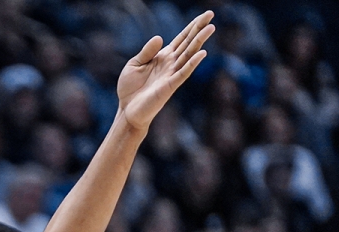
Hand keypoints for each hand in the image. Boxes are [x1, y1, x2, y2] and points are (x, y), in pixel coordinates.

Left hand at [116, 11, 214, 131]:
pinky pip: (183, 72)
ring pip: (189, 54)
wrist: (127, 110)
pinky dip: (192, 63)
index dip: (192, 26)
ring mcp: (172, 74)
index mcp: (163, 56)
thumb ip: (147, 51)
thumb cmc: (130, 89)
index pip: (181, 38)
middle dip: (199, 28)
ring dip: (199, 41)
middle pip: (188, 42)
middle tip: (211, 14)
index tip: (205, 15)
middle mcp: (171, 63)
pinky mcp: (170, 86)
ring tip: (210, 28)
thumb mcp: (134, 64)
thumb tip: (160, 37)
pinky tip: (202, 53)